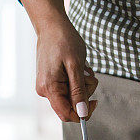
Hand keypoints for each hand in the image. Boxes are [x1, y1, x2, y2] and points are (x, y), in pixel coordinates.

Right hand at [19, 0, 97, 121]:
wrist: (51, 25)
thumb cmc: (63, 40)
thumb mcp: (76, 66)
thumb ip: (78, 91)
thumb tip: (82, 113)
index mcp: (49, 88)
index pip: (67, 114)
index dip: (83, 113)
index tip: (95, 101)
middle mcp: (44, 90)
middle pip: (70, 106)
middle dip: (83, 94)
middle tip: (88, 76)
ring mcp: (46, 86)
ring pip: (70, 97)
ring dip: (82, 85)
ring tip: (82, 68)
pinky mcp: (50, 81)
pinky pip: (67, 88)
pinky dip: (76, 80)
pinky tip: (77, 67)